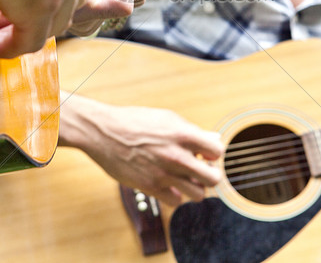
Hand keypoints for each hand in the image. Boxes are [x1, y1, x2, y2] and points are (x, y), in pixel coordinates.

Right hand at [60, 95, 223, 206]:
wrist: (103, 132)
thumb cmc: (134, 122)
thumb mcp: (166, 118)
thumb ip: (192, 132)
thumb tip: (213, 140)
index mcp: (182, 134)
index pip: (217, 151)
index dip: (213, 154)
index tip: (204, 154)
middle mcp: (175, 155)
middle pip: (213, 179)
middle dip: (210, 175)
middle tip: (200, 170)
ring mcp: (163, 173)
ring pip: (197, 194)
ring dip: (194, 187)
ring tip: (185, 178)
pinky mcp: (150, 187)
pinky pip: (176, 201)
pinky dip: (176, 195)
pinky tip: (169, 184)